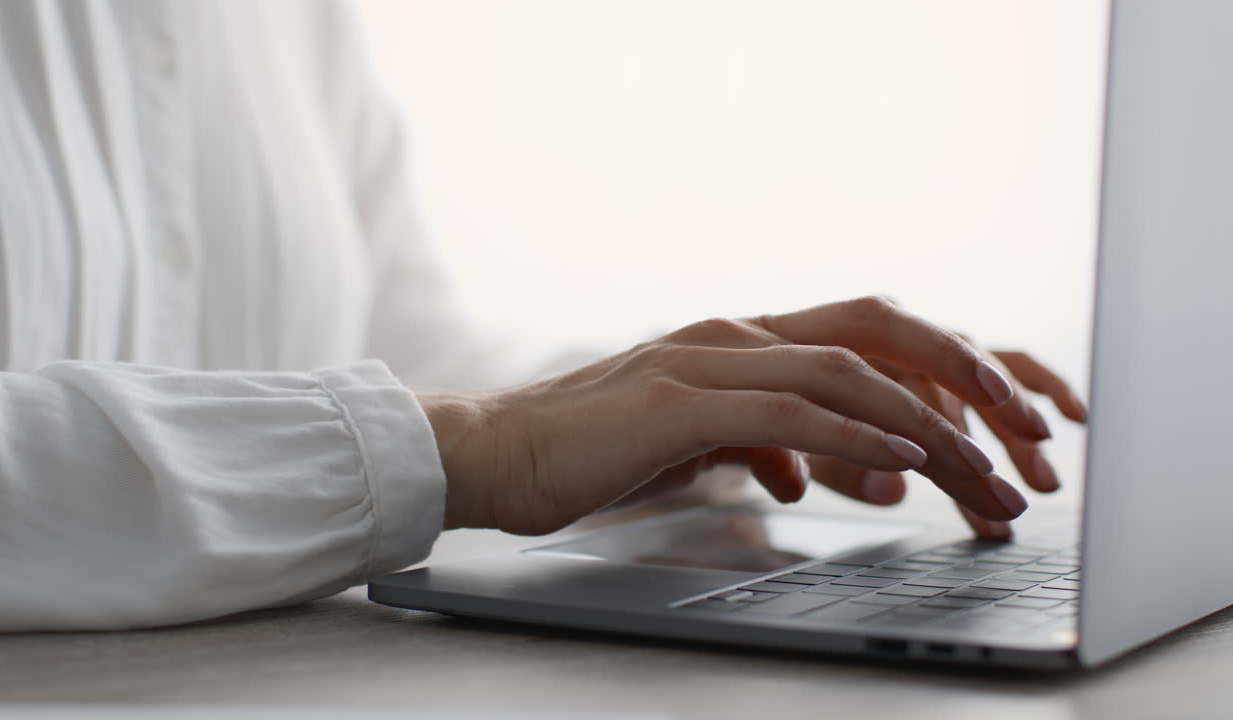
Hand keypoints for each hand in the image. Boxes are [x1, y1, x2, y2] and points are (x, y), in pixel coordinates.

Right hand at [422, 296, 1048, 535]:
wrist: (498, 453)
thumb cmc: (595, 454)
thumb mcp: (706, 451)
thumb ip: (779, 450)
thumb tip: (848, 473)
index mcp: (749, 345)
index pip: (876, 339)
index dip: (956, 372)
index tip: (1017, 426)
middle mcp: (740, 337)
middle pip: (884, 335)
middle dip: (974, 382)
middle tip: (1038, 441)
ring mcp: (709, 359)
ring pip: (849, 374)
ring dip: (930, 427)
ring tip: (988, 478)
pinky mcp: (678, 400)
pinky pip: (788, 411)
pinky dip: (854, 435)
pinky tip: (902, 459)